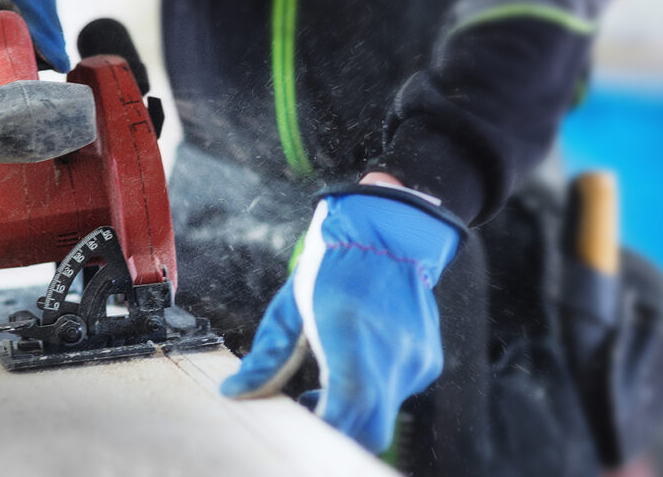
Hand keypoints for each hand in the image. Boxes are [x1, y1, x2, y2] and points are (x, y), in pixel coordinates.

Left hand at [220, 185, 461, 452]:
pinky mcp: (427, 361)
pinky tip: (356, 363)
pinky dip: (375, 392)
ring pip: (384, 413)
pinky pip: (398, 393)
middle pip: (370, 429)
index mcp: (352, 338)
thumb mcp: (290, 307)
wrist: (389, 232)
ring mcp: (414, 360)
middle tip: (311, 411)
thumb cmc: (335, 264)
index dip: (324, 429)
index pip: (348, 409)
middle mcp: (391, 354)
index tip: (302, 427)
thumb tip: (235, 391)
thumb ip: (267, 356)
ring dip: (355, 411)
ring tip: (326, 385)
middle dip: (339, 431)